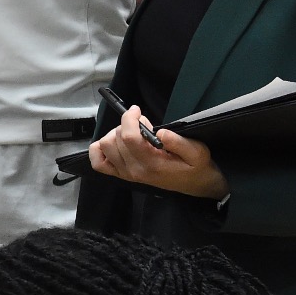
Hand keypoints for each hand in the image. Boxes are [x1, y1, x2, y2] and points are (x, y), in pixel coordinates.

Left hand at [88, 104, 227, 198]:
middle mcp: (134, 169)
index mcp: (151, 163)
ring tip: (133, 132)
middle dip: (127, 125)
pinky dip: (101, 149)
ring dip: (115, 134)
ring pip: (104, 146)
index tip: (137, 110)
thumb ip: (179, 142)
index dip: (129, 119)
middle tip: (143, 124)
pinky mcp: (120, 174)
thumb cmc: (195, 167)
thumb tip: (159, 132)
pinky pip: (98, 162)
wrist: (194, 184)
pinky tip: (115, 143)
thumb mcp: (197, 152)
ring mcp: (125, 173)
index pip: (129, 137)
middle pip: (115, 139)